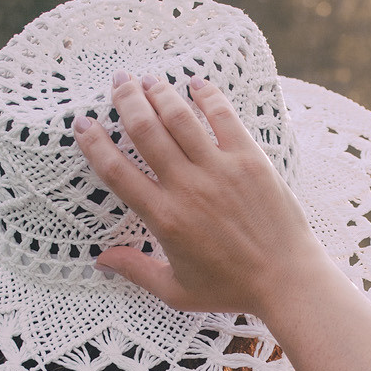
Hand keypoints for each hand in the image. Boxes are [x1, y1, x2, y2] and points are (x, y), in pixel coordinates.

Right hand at [75, 72, 330, 318]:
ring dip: (159, 93)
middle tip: (117, 83)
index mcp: (164, 218)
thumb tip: (100, 260)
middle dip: (126, 101)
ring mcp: (220, 170)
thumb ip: (136, 270)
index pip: (116, 171)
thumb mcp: (176, 291)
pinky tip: (195, 83)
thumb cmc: (232, 289)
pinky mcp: (250, 160)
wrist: (287, 280)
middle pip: (145, 131)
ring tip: (147, 79)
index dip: (94, 143)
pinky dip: (207, 96)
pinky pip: (224, 117)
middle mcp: (187, 187)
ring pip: (179, 117)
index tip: (83, 124)